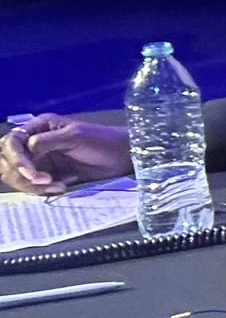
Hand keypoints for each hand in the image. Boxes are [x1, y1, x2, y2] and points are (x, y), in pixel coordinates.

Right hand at [0, 116, 131, 195]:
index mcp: (38, 127)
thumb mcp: (74, 136)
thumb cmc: (102, 140)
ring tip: (56, 185)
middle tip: (45, 181)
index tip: (32, 173)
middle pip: (6, 160)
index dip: (16, 159)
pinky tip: (62, 187)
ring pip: (16, 176)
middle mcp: (34, 143)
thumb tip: (26, 148)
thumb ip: (47, 141)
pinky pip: (31, 186)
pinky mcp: (47, 175)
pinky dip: (41, 190)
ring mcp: (39, 160)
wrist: (122, 157)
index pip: (11, 142)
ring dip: (31, 185)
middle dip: (21, 175)